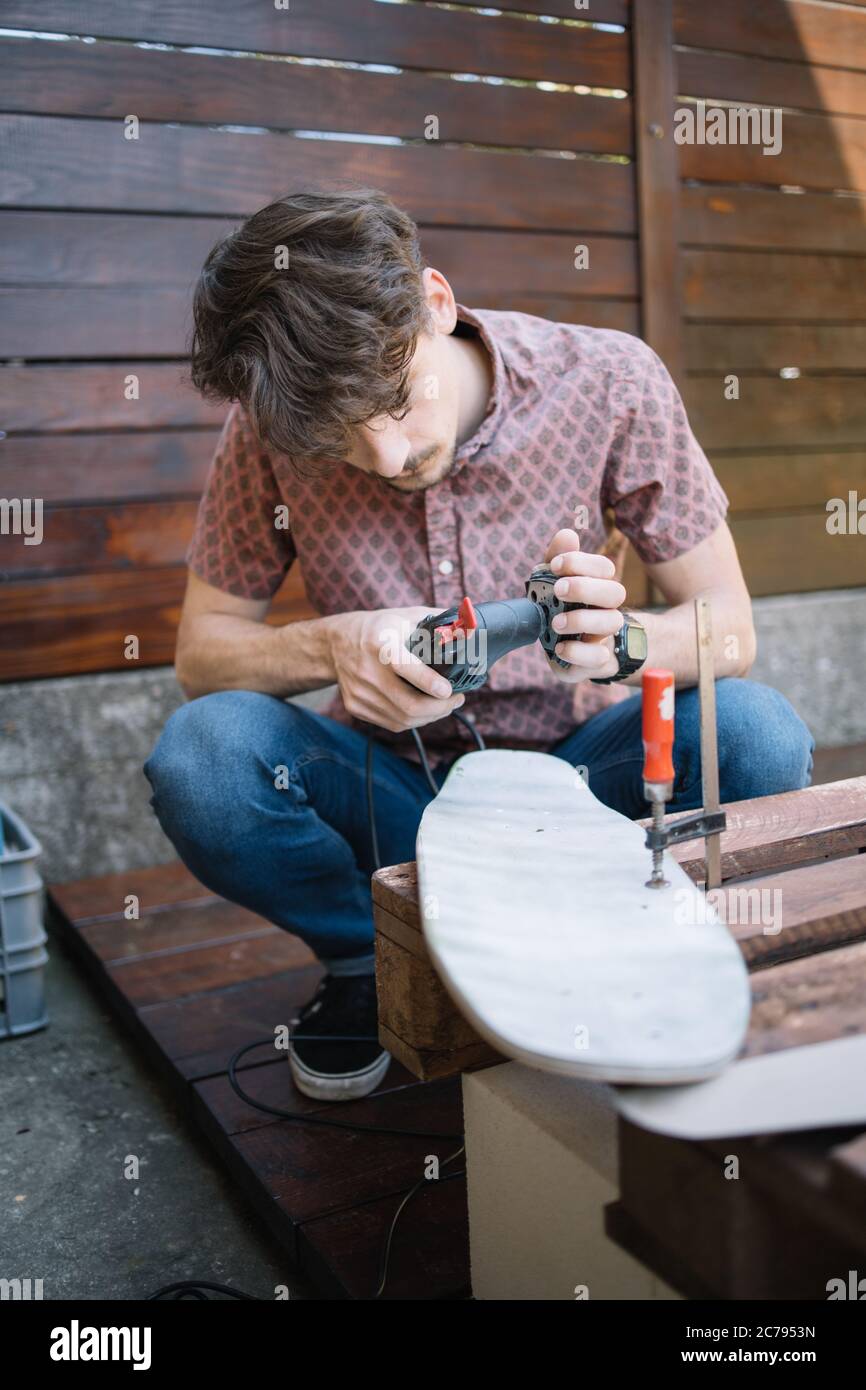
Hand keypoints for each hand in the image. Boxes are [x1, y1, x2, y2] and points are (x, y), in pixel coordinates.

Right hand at [325, 607, 466, 732]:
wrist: (336, 644)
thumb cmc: (379, 628)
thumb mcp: (405, 616)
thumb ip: (438, 622)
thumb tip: (471, 627)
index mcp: (379, 644)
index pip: (403, 666)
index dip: (428, 682)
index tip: (449, 690)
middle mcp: (366, 671)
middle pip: (408, 703)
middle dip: (440, 708)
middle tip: (457, 699)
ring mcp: (359, 693)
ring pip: (403, 718)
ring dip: (430, 717)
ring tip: (445, 706)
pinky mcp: (356, 707)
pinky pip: (392, 723)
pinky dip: (413, 720)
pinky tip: (424, 711)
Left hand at [543, 529, 624, 684]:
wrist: (566, 652)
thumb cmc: (561, 611)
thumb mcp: (553, 583)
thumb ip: (558, 560)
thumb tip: (567, 534)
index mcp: (598, 587)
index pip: (604, 567)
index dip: (581, 562)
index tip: (555, 565)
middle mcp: (607, 609)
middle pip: (615, 592)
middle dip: (585, 587)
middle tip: (557, 589)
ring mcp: (605, 637)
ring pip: (611, 623)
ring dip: (582, 619)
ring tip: (556, 622)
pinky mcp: (596, 663)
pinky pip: (599, 659)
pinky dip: (579, 653)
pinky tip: (559, 647)